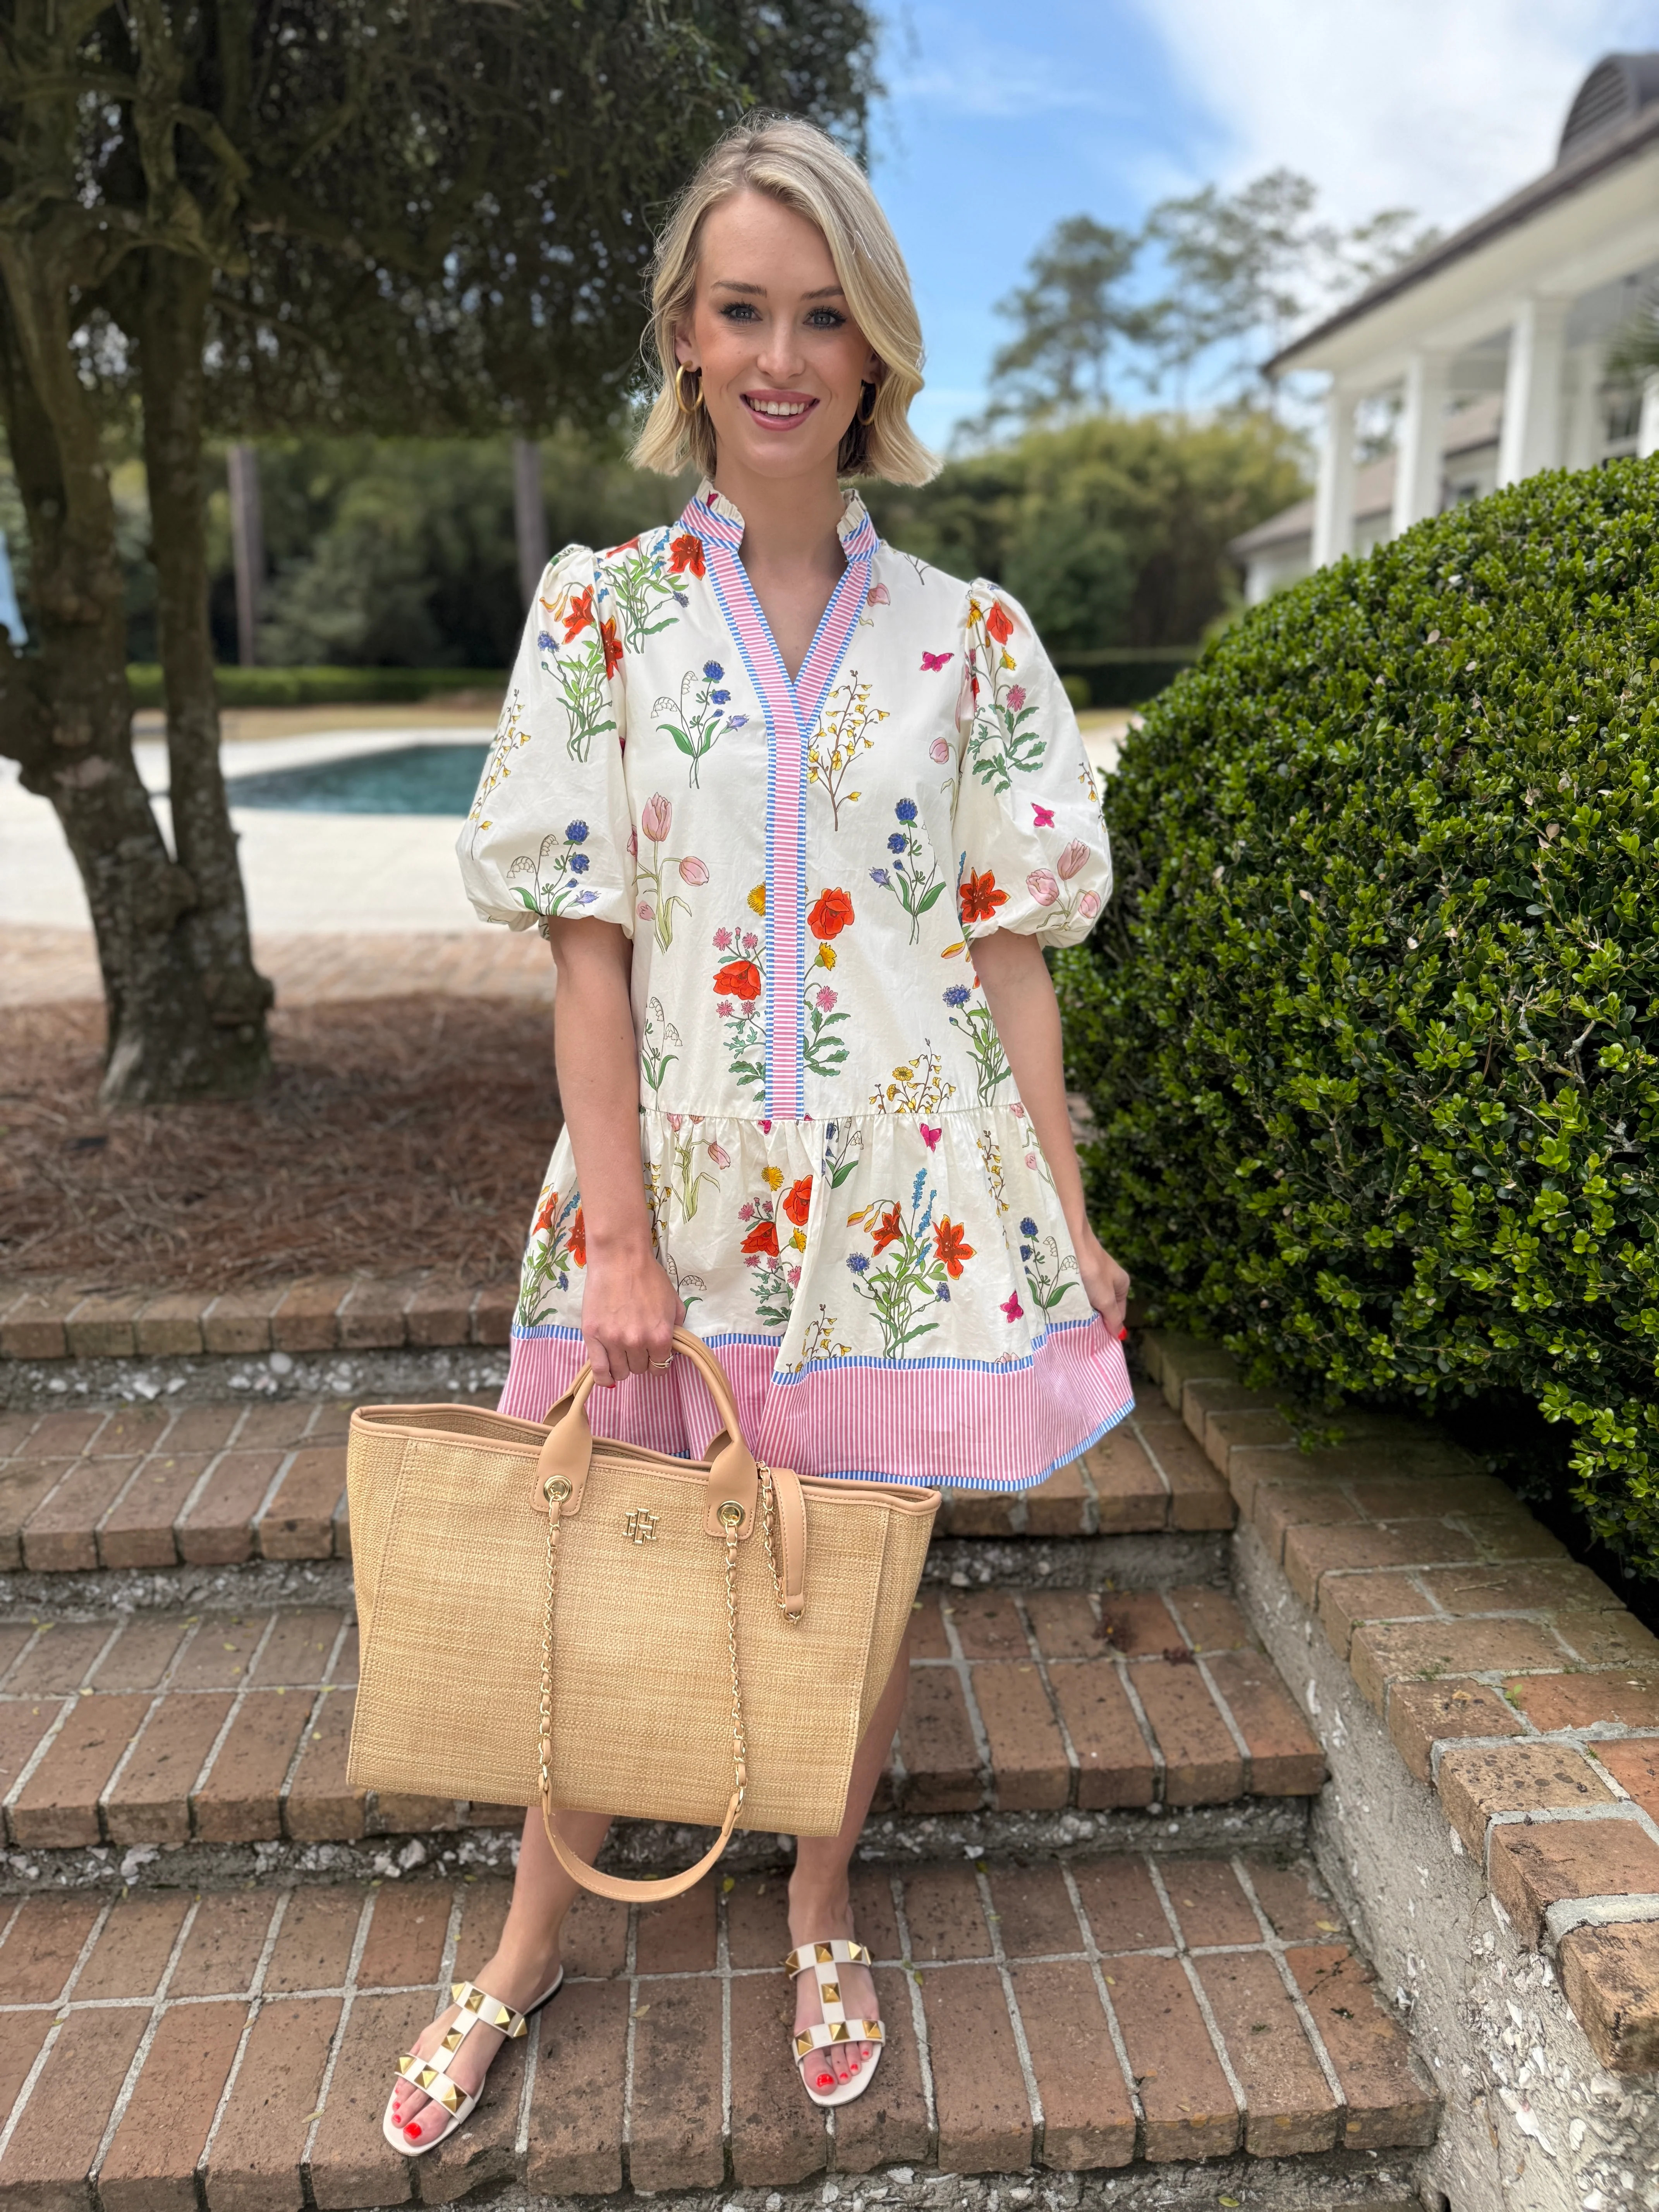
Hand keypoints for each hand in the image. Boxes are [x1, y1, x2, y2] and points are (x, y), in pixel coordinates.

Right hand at [580, 1240, 685, 1386]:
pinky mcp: (592, 1336)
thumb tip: (671, 1346)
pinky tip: (606, 1374)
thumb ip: (675, 1327)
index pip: (660, 1367)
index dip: (657, 1361)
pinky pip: (598, 1370)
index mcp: (660, 1336)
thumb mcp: (673, 1301)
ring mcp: (613, 1340)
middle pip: (639, 1369)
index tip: (652, 1354)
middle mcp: (637, 1342)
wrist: (620, 1258)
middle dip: (639, 1359)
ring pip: (619, 1372)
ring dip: (622, 1365)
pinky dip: (603, 1377)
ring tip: (620, 1351)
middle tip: (634, 1344)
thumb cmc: (648, 1276)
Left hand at [1074, 1224, 1129, 1337]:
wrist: (1069, 1241)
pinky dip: (1072, 1297)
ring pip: (1088, 1299)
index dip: (1109, 1325)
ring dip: (1081, 1307)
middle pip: (1103, 1306)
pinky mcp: (1076, 1270)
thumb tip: (1120, 1334)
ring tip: (1071, 1315)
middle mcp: (1108, 1279)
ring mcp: (1092, 1274)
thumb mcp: (1105, 1299)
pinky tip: (1064, 1302)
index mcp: (1121, 1284)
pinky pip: (1076, 1290)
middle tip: (1082, 1328)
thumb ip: (1113, 1317)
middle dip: (1094, 1317)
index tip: (1097, 1337)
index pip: (1119, 1313)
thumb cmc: (1091, 1271)